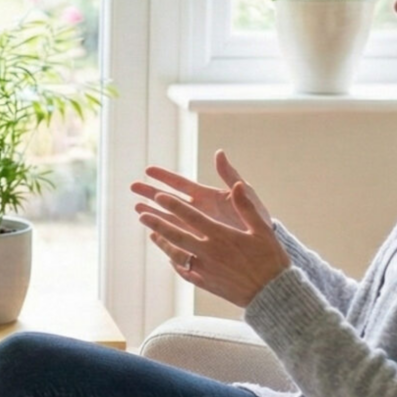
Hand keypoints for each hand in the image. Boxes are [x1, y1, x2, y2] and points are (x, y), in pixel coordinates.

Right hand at [130, 150, 271, 235]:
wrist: (264, 243)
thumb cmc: (257, 215)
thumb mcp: (246, 193)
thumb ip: (230, 175)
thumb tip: (219, 153)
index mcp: (207, 196)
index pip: (181, 184)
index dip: (165, 176)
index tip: (148, 170)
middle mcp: (198, 210)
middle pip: (170, 200)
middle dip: (151, 193)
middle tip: (132, 188)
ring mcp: (197, 227)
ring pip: (170, 219)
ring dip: (153, 213)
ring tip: (136, 209)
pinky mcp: (198, 243)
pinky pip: (177, 238)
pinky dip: (164, 234)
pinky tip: (152, 232)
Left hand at [138, 181, 290, 307]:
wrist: (272, 294)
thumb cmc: (270, 259)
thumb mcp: (261, 229)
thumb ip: (245, 206)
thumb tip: (237, 185)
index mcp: (221, 236)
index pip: (191, 216)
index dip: (173, 205)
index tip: (159, 196)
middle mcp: (209, 252)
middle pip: (176, 234)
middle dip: (157, 222)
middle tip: (141, 213)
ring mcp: (205, 270)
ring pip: (176, 254)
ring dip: (162, 242)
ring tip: (151, 233)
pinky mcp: (206, 284)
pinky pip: (185, 272)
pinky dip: (175, 263)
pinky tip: (170, 258)